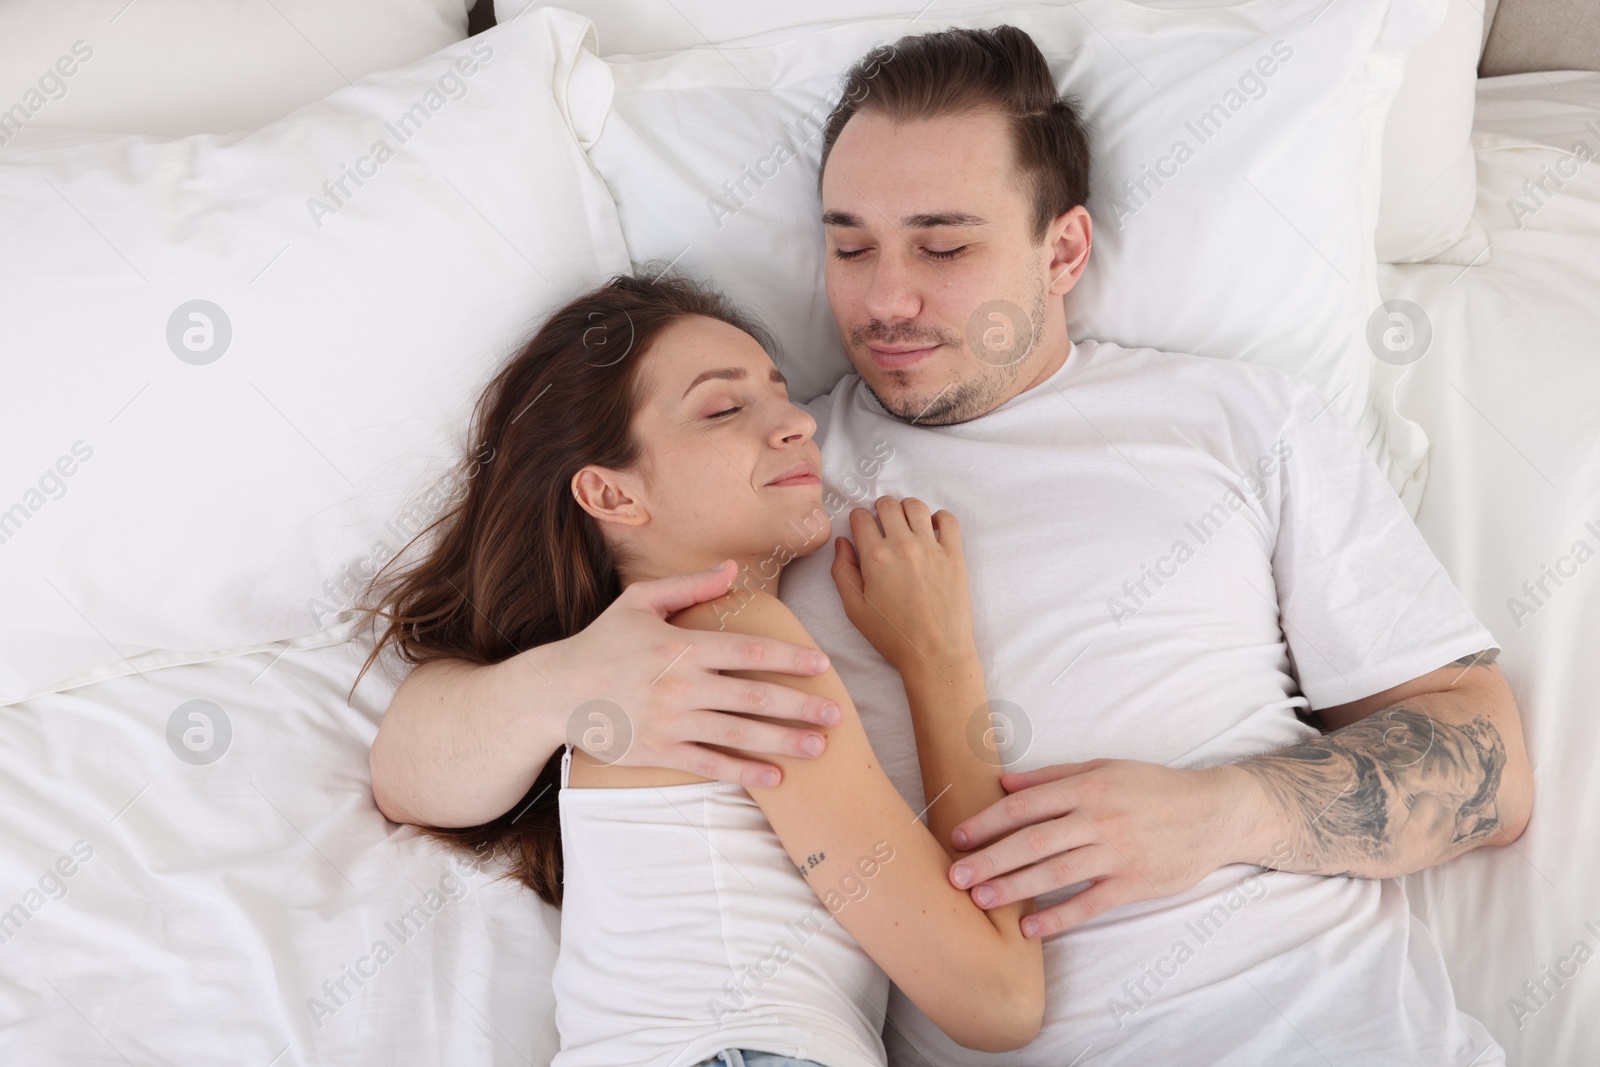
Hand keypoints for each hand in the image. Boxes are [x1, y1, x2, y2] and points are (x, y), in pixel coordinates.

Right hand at [552, 560, 841, 788]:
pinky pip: (709, 764)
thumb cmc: (602, 642)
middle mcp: (681, 686)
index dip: (789, 659)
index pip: (749, 652)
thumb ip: (690, 586)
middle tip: (837, 714)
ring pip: (738, 735)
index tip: (822, 666)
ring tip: (818, 748)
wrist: (556, 691)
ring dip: (783, 743)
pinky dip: (743, 773)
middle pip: (753, 698)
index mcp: (682, 646)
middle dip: (799, 707)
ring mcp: (671, 722)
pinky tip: (774, 779)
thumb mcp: (640, 602)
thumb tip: (732, 568)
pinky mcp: (658, 751)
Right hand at [830, 496, 976, 674]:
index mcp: (875, 558)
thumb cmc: (893, 637)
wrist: (935, 654)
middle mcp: (903, 546)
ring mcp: (931, 547)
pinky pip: (948, 519)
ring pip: (916, 506)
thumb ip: (842, 572)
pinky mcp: (954, 554)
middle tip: (883, 524)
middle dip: (880, 509)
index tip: (862, 529)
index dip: (857, 519)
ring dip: (906, 509)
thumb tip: (843, 543)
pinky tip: (932, 530)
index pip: (861, 517)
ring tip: (906, 524)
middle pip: (888, 505)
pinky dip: (938, 518)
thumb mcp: (854, 609)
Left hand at [946, 759, 1257, 936]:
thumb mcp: (1104, 769)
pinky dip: (1059, 917)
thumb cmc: (1153, 788)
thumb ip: (1053, 777)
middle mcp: (1099, 818)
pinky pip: (1090, 903)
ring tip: (981, 900)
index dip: (988, 821)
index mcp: (1088, 786)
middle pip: (1033, 840)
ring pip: (1056, 872)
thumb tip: (1004, 783)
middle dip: (989, 859)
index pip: (1026, 805)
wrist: (1215, 812)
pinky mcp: (1136, 883)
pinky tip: (1030, 928)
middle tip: (954, 876)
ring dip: (1014, 888)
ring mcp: (1118, 853)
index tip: (957, 836)